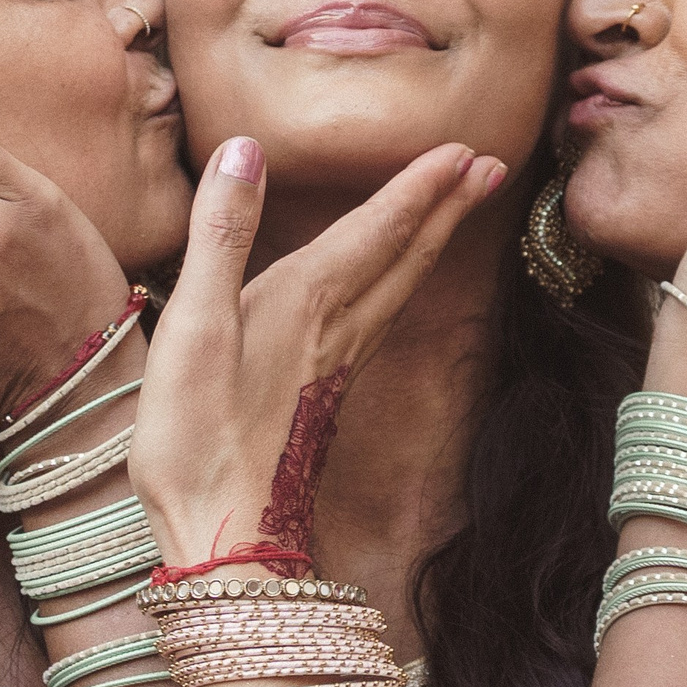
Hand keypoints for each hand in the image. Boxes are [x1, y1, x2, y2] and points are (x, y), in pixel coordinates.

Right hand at [131, 136, 503, 568]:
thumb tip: (245, 148)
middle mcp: (334, 330)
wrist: (225, 539)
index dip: (418, 185)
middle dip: (446, 207)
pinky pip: (379, 322)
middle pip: (405, 257)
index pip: (377, 229)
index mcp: (307, 302)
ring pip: (398, 290)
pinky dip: (399, 287)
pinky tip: (390, 292)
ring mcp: (333, 366)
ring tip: (456, 210)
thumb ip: (221, 232)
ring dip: (430, 243)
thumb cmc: (197, 436)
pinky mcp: (322, 394)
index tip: (463, 148)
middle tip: (493, 165)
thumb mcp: (194, 323)